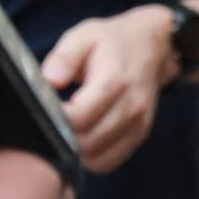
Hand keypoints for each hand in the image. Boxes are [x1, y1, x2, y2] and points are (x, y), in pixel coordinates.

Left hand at [43, 8, 178, 174]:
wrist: (152, 46)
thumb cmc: (112, 41)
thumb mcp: (83, 36)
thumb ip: (63, 57)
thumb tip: (49, 80)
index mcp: (114, 81)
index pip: (78, 118)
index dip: (56, 118)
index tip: (46, 107)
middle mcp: (131, 107)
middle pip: (87, 142)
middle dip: (63, 136)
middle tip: (52, 120)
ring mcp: (138, 124)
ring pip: (97, 158)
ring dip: (76, 151)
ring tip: (66, 129)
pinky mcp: (139, 135)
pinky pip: (110, 161)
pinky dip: (92, 158)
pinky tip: (82, 139)